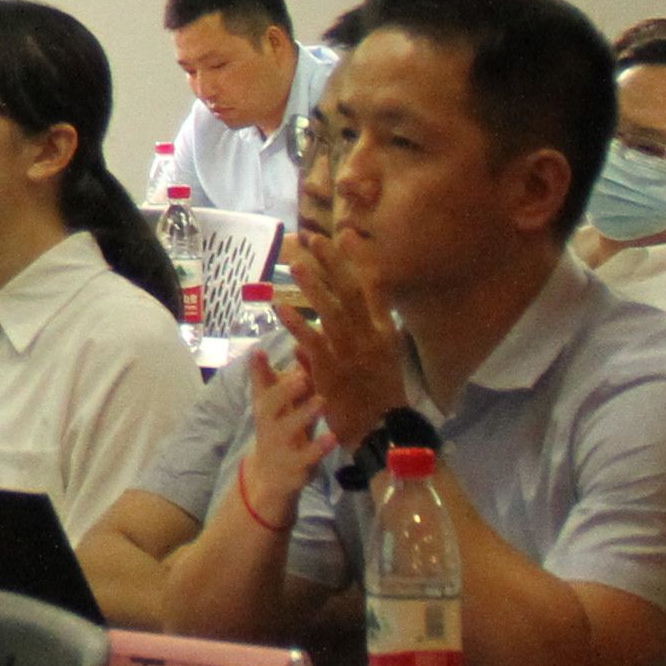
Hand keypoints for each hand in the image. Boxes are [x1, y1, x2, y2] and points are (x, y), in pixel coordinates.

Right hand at [234, 336, 333, 524]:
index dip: (259, 367)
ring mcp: (280, 444)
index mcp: (266, 404)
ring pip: (290, 428)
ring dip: (304, 414)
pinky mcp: (296, 465)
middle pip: (271, 403)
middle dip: (285, 389)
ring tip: (321, 400)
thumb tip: (299, 341)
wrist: (271, 474)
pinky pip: (308, 456)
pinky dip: (319, 447)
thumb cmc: (281, 428)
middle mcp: (269, 422)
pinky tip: (333, 437)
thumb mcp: (281, 405)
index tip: (260, 350)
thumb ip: (288, 377)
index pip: (262, 383)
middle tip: (301, 375)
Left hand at [278, 220, 411, 442]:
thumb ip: (354, 337)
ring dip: (314, 286)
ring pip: (332, 312)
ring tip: (297, 263)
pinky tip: (280, 308)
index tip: (346, 234)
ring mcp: (352, 353)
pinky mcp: (333, 371)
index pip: (373, 287)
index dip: (360, 259)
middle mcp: (371, 337)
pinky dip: (296, 324)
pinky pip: (313, 342)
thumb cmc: (378, 396)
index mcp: (384, 332)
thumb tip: (325, 320)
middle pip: (351, 291)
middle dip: (333, 263)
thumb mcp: (378, 361)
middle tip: (315, 238)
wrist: (382, 431)